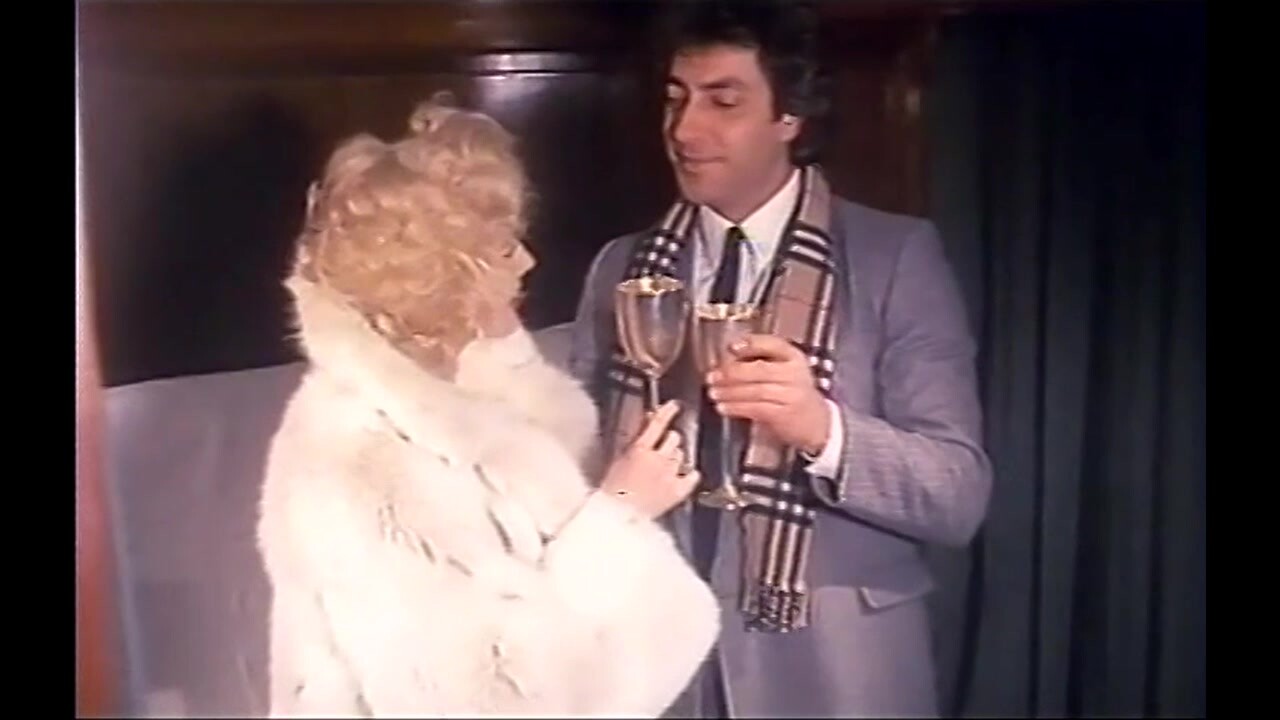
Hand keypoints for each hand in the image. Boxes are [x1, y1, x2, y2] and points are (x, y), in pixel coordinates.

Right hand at [600, 400, 699, 517]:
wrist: (618, 516)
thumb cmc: (612, 490)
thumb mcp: (618, 460)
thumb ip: (634, 444)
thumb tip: (645, 430)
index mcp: (640, 449)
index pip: (658, 424)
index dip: (667, 412)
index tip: (674, 406)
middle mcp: (659, 459)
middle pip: (673, 438)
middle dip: (668, 441)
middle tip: (660, 451)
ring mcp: (671, 475)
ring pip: (681, 455)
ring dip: (675, 458)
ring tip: (664, 470)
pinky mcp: (678, 491)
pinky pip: (693, 476)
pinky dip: (689, 475)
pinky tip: (683, 477)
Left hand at [706, 334, 829, 454]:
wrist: (817, 422)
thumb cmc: (793, 393)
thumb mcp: (785, 371)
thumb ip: (761, 361)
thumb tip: (727, 358)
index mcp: (793, 357)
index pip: (773, 344)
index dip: (751, 344)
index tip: (731, 346)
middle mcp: (794, 373)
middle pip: (759, 369)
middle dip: (732, 372)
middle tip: (713, 376)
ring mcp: (790, 394)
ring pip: (755, 390)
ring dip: (730, 392)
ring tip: (714, 393)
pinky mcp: (784, 414)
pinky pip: (755, 408)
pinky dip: (736, 407)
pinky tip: (724, 407)